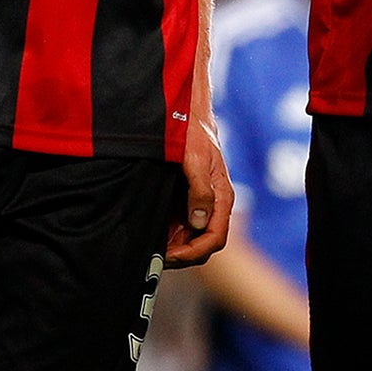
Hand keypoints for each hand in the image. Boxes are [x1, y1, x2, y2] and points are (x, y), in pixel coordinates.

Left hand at [166, 114, 232, 266]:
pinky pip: (180, 227)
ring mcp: (199, 204)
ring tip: (150, 248)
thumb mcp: (196, 159)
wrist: (187, 115)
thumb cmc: (194, 133)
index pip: (215, 238)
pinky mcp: (186, 201)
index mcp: (221, 197)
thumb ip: (200, 190)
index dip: (193, 252)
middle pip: (203, 244)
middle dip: (182, 254)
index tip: (171, 255)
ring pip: (190, 238)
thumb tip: (199, 220)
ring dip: (173, 247)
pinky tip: (151, 234)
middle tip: (155, 256)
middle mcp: (212, 205)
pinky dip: (167, 236)